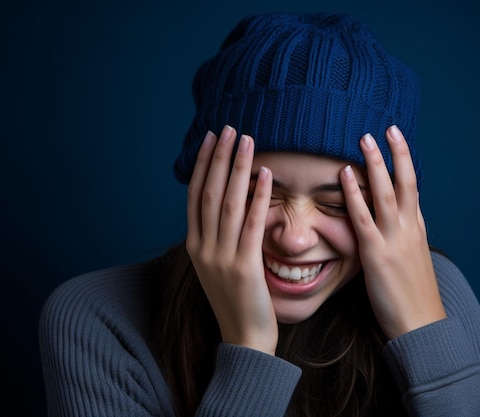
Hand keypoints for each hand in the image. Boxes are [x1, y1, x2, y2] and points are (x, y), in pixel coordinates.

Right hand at [186, 126, 277, 354]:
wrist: (243, 338)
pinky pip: (253, 224)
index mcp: (195, 246)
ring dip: (238, 169)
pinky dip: (259, 197)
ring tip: (246, 140)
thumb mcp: (216, 266)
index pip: (195, 196)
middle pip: (210, 193)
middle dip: (219, 158)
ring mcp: (221, 257)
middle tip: (228, 128)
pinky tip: (266, 175)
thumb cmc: (235, 299)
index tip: (211, 140)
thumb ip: (216, 237)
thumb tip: (224, 205)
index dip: (203, 166)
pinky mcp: (244, 267)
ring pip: (228, 203)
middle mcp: (203, 248)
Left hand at [340, 125, 446, 338]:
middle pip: (406, 182)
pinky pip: (363, 218)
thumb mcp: (413, 261)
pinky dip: (353, 194)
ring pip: (387, 192)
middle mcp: (410, 229)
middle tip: (387, 128)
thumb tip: (397, 225)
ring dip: (376, 163)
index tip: (397, 141)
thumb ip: (404, 239)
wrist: (420, 324)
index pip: (413, 189)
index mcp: (418, 229)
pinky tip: (344, 175)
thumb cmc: (413, 297)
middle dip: (397, 153)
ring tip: (365, 138)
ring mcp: (394, 239)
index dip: (406, 164)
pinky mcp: (376, 254)